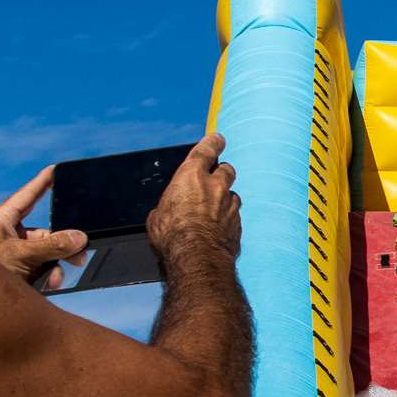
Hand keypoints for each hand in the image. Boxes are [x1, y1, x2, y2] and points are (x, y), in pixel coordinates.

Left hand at [0, 166, 86, 289]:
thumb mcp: (22, 256)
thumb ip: (53, 245)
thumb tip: (80, 237)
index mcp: (1, 220)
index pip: (27, 196)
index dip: (42, 182)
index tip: (55, 169)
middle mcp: (7, 234)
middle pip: (45, 232)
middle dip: (61, 246)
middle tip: (79, 255)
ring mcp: (11, 254)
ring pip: (46, 252)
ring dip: (55, 266)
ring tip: (54, 279)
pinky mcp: (14, 271)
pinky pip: (40, 267)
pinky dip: (47, 276)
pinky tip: (49, 285)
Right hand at [148, 133, 241, 260]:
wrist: (196, 258)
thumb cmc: (172, 236)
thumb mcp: (158, 216)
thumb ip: (170, 204)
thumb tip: (170, 210)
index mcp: (191, 177)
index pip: (206, 150)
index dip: (213, 142)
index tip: (218, 138)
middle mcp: (215, 186)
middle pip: (226, 169)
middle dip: (221, 171)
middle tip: (216, 177)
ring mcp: (229, 204)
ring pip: (232, 194)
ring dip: (225, 198)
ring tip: (213, 210)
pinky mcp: (238, 222)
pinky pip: (235, 214)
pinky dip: (228, 217)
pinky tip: (218, 227)